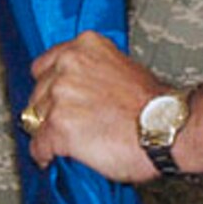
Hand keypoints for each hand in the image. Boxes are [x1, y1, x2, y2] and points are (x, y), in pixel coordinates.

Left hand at [24, 31, 169, 183]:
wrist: (167, 127)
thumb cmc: (154, 105)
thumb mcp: (122, 67)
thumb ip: (93, 71)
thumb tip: (77, 88)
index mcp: (84, 46)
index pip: (44, 66)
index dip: (51, 88)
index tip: (55, 100)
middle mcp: (68, 66)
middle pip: (38, 94)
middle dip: (49, 111)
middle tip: (67, 125)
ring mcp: (60, 96)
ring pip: (35, 120)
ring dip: (48, 133)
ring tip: (68, 143)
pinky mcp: (58, 127)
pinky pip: (38, 146)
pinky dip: (45, 155)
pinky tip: (57, 158)